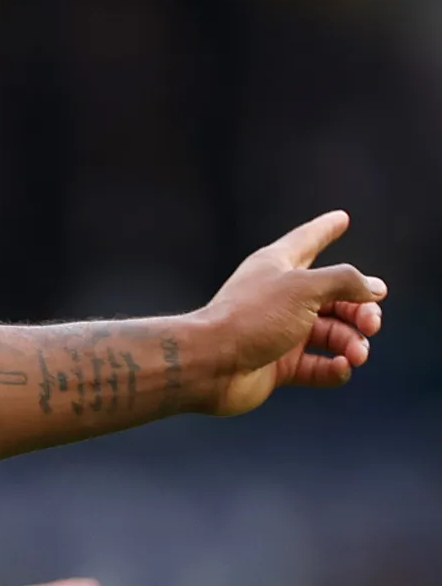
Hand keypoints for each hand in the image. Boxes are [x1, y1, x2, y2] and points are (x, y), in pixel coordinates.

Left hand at [195, 211, 387, 415]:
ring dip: (352, 343)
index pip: (307, 241)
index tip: (341, 217)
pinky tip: (341, 367)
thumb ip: (345, 281)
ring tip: (356, 354)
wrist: (209, 364)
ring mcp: (281, 332)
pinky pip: (319, 366)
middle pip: (335, 297)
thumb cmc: (251, 317)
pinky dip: (335, 368)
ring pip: (333, 334)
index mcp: (278, 266)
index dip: (325, 229)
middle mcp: (280, 297)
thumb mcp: (303, 288)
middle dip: (361, 310)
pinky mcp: (279, 365)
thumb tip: (375, 288)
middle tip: (371, 324)